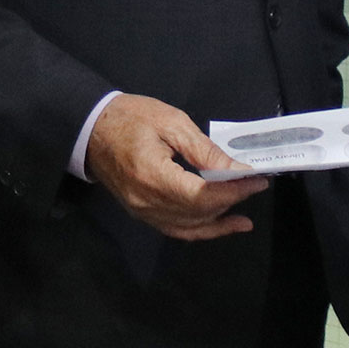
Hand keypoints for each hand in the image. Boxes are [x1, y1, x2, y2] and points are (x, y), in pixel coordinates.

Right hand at [84, 94, 267, 241]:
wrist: (91, 129)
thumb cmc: (130, 118)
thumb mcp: (171, 123)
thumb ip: (205, 150)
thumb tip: (236, 170)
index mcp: (153, 175)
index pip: (202, 195)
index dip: (233, 191)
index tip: (257, 180)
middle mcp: (147, 202)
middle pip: (199, 213)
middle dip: (231, 199)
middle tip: (254, 183)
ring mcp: (143, 213)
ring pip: (192, 226)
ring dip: (221, 216)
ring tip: (246, 205)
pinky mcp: (142, 215)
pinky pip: (178, 229)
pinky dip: (204, 229)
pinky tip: (225, 224)